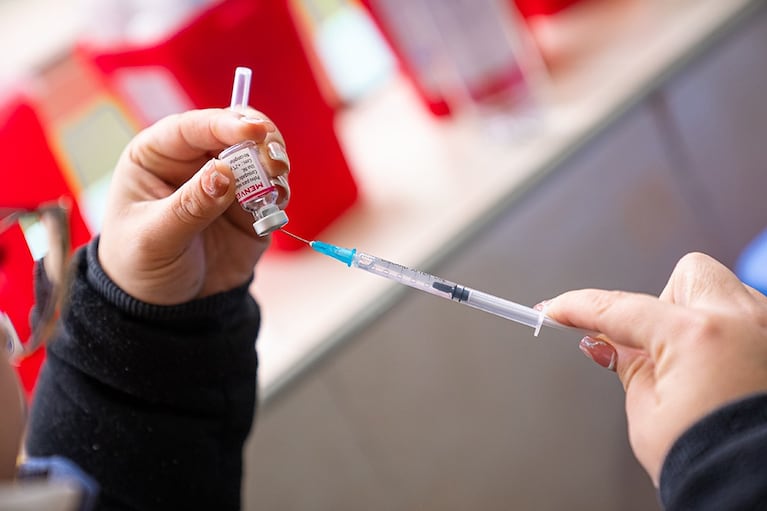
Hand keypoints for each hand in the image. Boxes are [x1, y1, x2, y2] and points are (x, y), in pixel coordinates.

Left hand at [98, 108, 289, 304]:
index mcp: (158, 155)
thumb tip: (223, 173)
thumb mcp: (155, 239)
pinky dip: (279, 194)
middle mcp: (195, 161)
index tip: (253, 131)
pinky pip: (273, 191)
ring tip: (275, 190)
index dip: (225, 124)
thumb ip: (189, 205)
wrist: (165, 307)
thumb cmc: (140, 264)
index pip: (194, 127)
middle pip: (235, 133)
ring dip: (275, 167)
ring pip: (261, 158)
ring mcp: (227, 184)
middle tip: (276, 163)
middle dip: (261, 141)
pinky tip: (274, 207)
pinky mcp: (251, 209)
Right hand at [545, 252, 766, 483]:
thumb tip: (604, 343)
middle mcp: (743, 321)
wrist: (758, 490)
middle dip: (663, 300)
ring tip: (689, 366)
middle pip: (689, 274)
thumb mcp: (649, 414)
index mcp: (698, 336)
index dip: (579, 308)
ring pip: (725, 293)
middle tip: (649, 342)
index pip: (622, 309)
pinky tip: (719, 372)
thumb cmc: (712, 463)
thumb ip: (627, 366)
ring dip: (699, 317)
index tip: (556, 309)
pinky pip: (750, 322)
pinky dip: (728, 336)